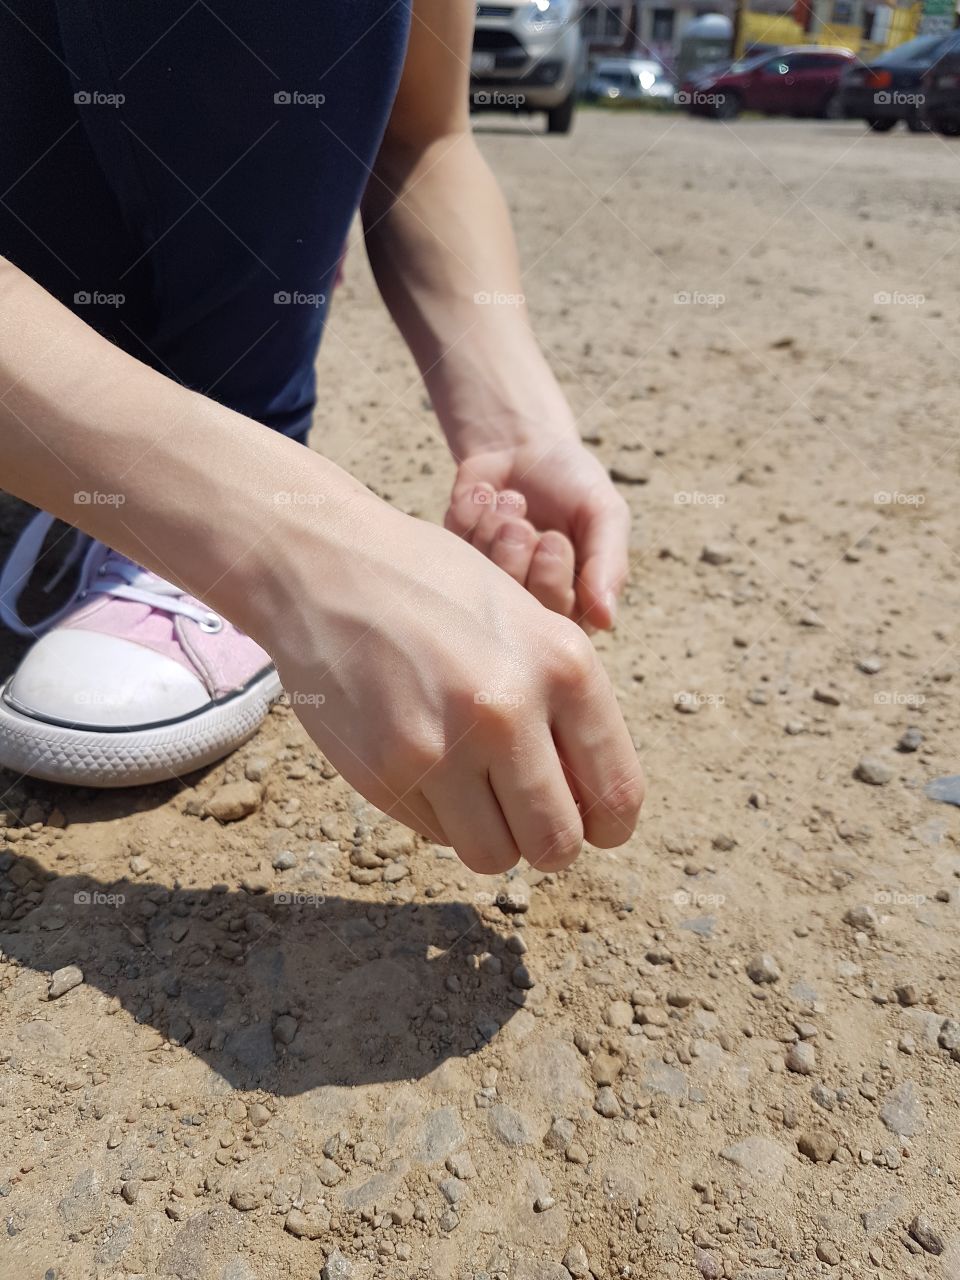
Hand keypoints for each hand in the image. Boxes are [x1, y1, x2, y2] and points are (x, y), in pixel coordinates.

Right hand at [270, 499, 642, 874]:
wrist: (326, 565)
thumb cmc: (434, 589)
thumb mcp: (526, 622)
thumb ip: (566, 706)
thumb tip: (592, 806)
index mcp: (563, 667)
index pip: (617, 797)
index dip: (606, 827)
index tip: (585, 823)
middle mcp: (509, 710)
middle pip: (558, 845)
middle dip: (547, 846)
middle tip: (525, 820)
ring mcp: (442, 746)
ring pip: (494, 857)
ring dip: (489, 837)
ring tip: (470, 787)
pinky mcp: (384, 771)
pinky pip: (433, 834)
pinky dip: (435, 814)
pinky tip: (418, 755)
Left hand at [444, 436, 628, 629]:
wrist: (527, 445)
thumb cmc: (573, 483)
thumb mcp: (604, 514)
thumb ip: (610, 564)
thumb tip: (607, 621)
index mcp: (572, 601)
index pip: (555, 622)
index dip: (549, 579)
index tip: (554, 538)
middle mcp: (528, 600)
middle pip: (511, 607)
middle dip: (514, 555)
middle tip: (523, 525)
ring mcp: (488, 578)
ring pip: (479, 574)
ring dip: (494, 526)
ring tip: (513, 500)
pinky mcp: (456, 554)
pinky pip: (454, 544)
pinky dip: (472, 510)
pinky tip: (487, 494)